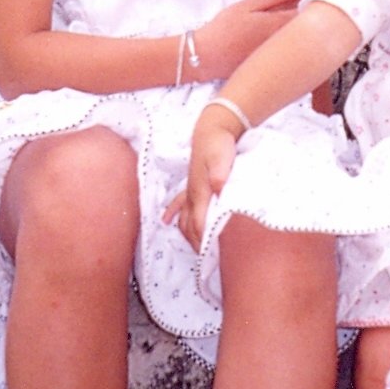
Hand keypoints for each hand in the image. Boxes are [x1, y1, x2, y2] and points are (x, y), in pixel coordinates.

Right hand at [163, 116, 239, 251]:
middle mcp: (193, 194)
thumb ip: (220, 172)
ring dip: (187, 233)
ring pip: (184, 218)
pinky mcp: (192, 183)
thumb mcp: (223, 156)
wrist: (212, 127)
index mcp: (201, 192)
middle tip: (204, 260)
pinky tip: (166, 221)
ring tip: (193, 248)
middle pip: (190, 226)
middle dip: (195, 243)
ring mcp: (191, 189)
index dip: (203, 240)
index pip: (200, 223)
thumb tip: (217, 187)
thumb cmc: (219, 143)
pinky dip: (173, 212)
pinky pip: (179, 202)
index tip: (206, 255)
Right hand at [189, 0, 302, 80]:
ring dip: (305, 35)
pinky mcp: (274, 68)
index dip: (315, 5)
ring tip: (300, 26)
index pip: (308, 14)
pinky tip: (287, 45)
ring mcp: (280, 57)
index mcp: (278, 24)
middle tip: (310, 11)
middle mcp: (283, 43)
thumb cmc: (224, 28)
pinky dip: (295, 49)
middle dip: (313, 21)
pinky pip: (292, 56)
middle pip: (309, 31)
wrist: (207, 57)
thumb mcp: (247, 5)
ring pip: (302, 44)